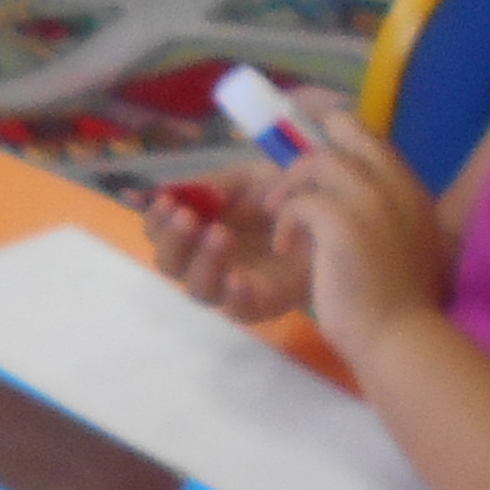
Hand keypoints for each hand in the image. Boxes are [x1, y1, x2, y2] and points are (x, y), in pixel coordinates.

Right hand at [143, 166, 308, 327]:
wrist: (333, 215)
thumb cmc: (284, 198)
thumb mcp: (245, 179)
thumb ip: (210, 186)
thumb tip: (165, 191)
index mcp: (197, 231)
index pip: (159, 233)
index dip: (155, 220)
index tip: (166, 201)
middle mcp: (206, 261)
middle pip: (170, 265)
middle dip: (173, 241)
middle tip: (188, 217)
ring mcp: (231, 286)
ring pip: (198, 289)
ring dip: (202, 261)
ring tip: (220, 234)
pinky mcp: (261, 304)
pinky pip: (238, 310)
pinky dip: (234, 296)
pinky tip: (239, 278)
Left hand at [266, 119, 453, 359]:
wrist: (400, 337)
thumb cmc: (401, 304)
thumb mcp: (405, 247)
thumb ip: (389, 217)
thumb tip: (360, 205)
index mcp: (412, 191)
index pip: (374, 140)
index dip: (341, 139)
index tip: (313, 161)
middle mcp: (396, 184)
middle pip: (348, 130)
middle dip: (311, 148)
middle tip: (286, 183)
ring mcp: (370, 198)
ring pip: (318, 160)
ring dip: (290, 186)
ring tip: (276, 216)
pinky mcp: (341, 221)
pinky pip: (299, 202)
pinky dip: (284, 222)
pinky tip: (282, 247)